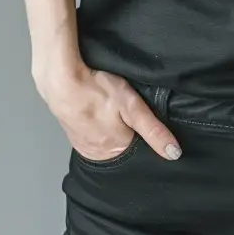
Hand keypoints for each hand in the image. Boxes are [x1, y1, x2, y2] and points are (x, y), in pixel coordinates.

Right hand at [37, 60, 180, 162]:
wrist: (60, 80)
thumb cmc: (96, 90)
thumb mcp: (132, 108)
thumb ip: (153, 131)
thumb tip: (174, 153)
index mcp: (114, 151)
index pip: (140, 151)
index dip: (146, 134)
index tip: (146, 119)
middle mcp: (97, 154)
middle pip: (123, 146)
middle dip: (129, 132)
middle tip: (126, 111)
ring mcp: (83, 145)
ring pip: (108, 140)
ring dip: (113, 128)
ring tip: (113, 110)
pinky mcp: (74, 134)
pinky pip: (93, 134)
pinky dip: (99, 124)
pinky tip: (100, 111)